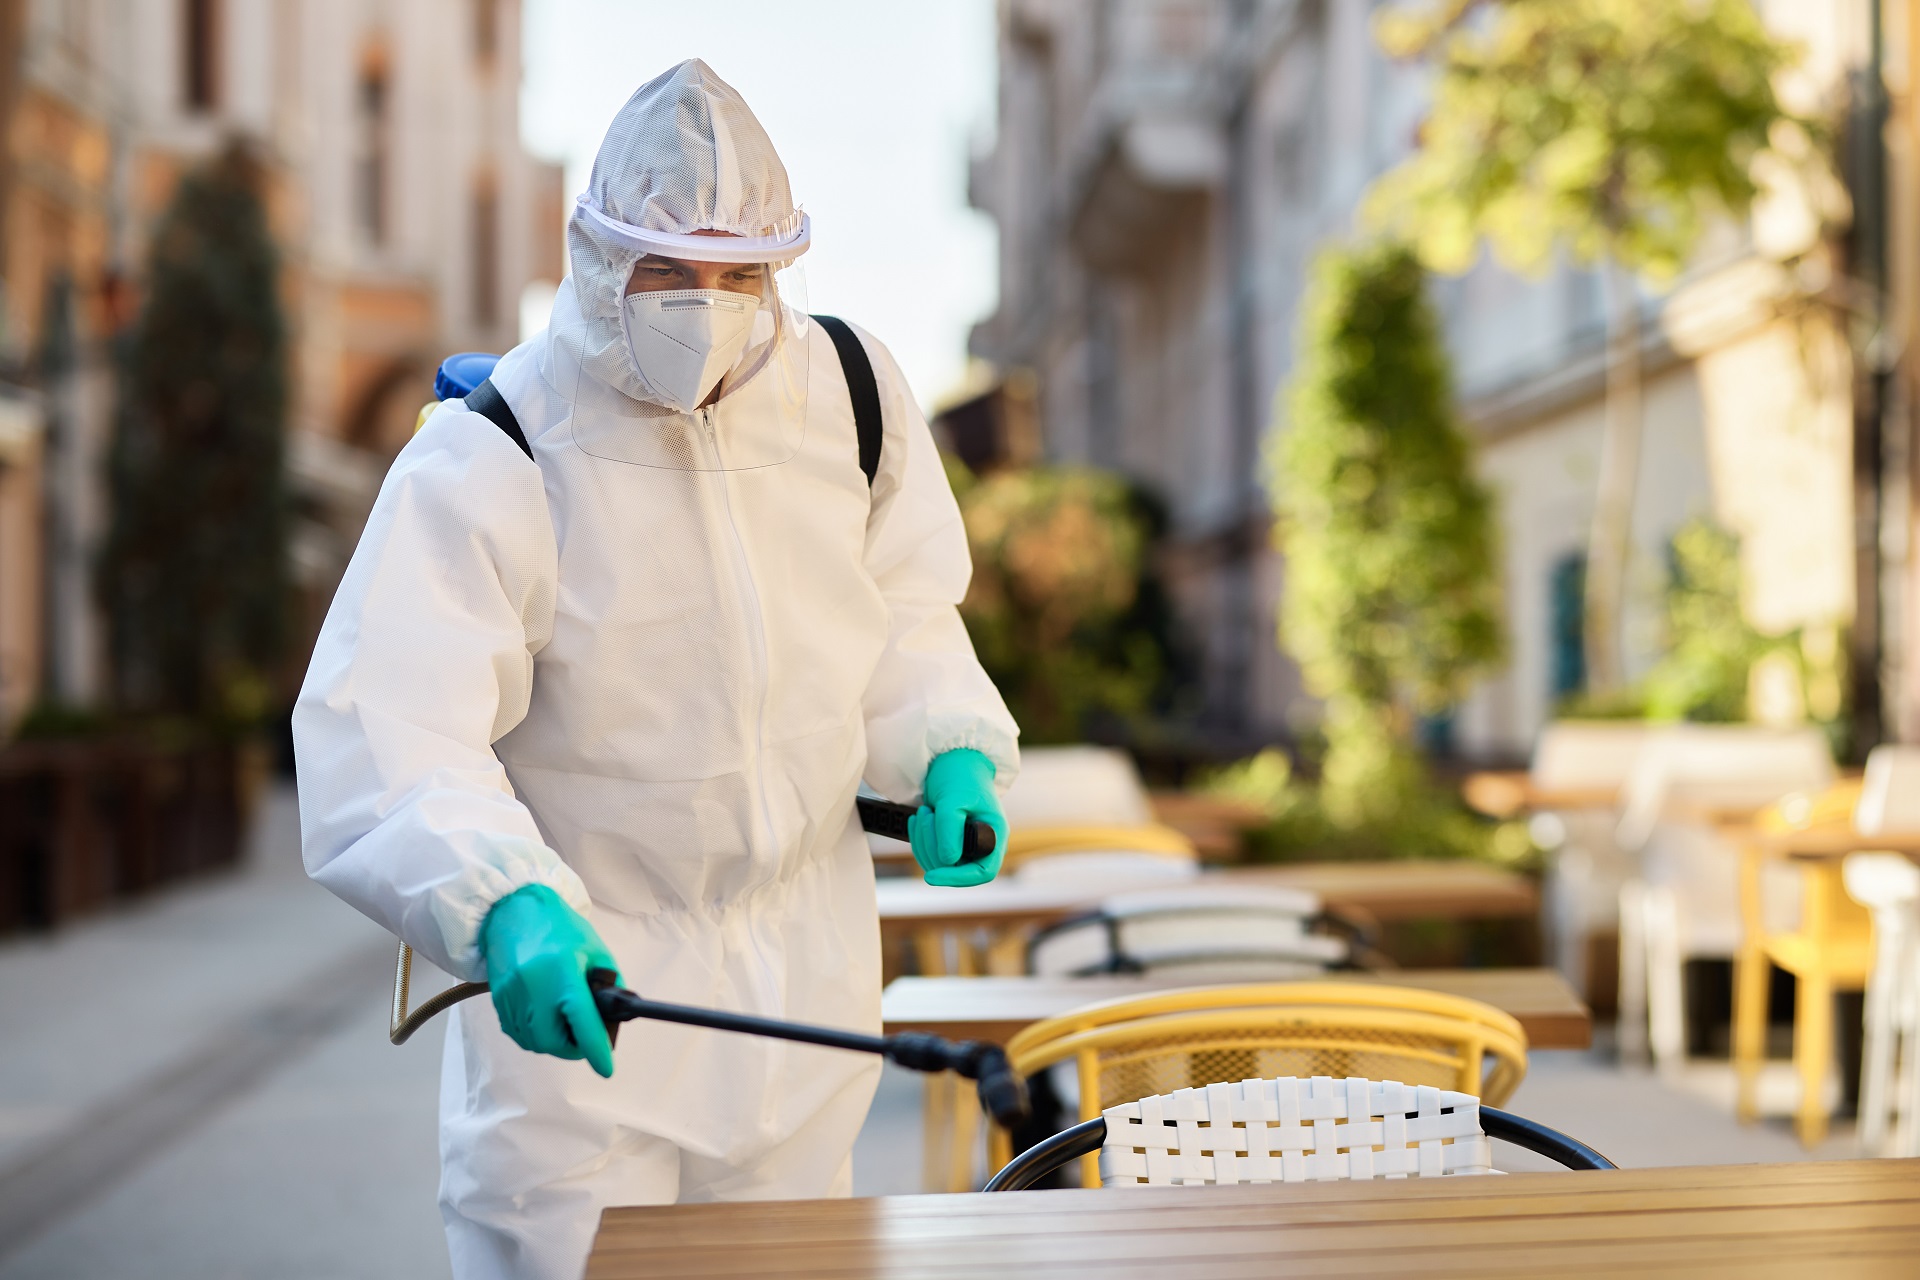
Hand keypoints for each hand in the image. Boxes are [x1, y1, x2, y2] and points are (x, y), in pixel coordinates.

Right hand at [480, 884, 619, 1076]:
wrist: (513, 908)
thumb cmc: (558, 927)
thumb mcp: (594, 950)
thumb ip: (608, 984)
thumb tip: (615, 1015)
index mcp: (563, 972)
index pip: (581, 1021)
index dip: (595, 1049)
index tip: (606, 1068)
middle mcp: (533, 988)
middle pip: (552, 1042)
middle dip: (572, 1047)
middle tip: (583, 1036)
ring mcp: (511, 996)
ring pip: (533, 1042)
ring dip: (553, 1040)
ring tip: (564, 1020)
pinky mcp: (498, 999)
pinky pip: (517, 1033)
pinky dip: (534, 1033)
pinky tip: (544, 1015)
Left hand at [907, 749, 1007, 887]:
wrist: (953, 761)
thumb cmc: (961, 776)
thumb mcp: (955, 799)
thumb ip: (951, 831)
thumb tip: (947, 861)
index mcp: (994, 835)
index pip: (983, 872)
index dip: (958, 878)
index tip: (932, 876)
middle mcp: (981, 845)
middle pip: (955, 869)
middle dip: (933, 846)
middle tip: (927, 815)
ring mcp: (963, 846)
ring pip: (938, 864)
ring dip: (923, 840)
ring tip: (925, 811)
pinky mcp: (947, 842)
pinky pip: (929, 855)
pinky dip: (919, 839)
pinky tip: (919, 818)